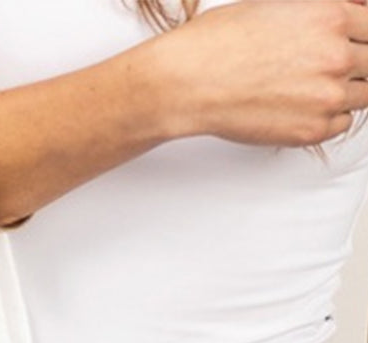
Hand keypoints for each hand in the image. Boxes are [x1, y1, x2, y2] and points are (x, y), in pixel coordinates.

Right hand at [159, 0, 367, 146]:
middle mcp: (336, 57)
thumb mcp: (279, 5)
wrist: (191, 82)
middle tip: (331, 68)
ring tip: (315, 87)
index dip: (363, 35)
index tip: (356, 42)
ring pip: (364, 95)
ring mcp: (327, 97)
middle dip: (358, 62)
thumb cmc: (222, 40)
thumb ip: (321, 11)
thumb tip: (350, 13)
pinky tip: (306, 106)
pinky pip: (342, 123)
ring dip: (348, 90)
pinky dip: (332, 116)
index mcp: (331, 17)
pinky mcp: (312, 130)